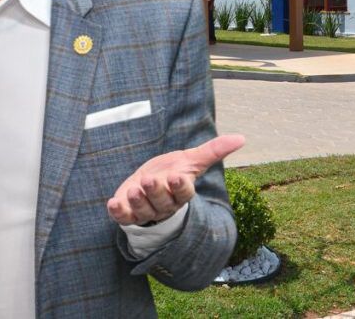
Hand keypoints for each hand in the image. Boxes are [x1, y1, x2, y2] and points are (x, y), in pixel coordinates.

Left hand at [107, 134, 244, 225]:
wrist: (148, 187)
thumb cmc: (171, 172)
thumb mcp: (190, 159)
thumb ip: (213, 151)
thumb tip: (242, 138)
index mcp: (180, 191)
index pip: (184, 192)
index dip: (180, 186)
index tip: (178, 176)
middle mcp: (164, 204)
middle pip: (162, 202)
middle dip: (156, 192)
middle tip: (149, 180)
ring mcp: (145, 210)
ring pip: (144, 210)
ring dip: (138, 201)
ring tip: (133, 190)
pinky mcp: (128, 213)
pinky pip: (124, 217)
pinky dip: (118, 212)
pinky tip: (113, 204)